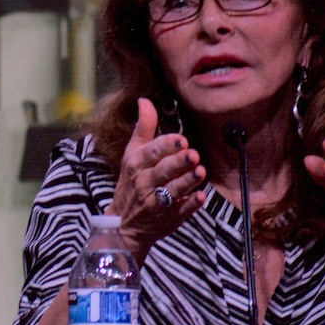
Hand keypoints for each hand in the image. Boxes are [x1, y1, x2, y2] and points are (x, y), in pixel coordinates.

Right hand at [106, 98, 206, 261]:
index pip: (151, 152)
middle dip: (178, 163)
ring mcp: (156, 202)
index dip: (166, 145)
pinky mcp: (169, 219)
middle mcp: (144, 182)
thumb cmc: (131, 182)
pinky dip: (190, 205)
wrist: (124, 224)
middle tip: (192, 155)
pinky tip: (200, 197)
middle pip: (163, 170)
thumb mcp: (132, 154)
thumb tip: (144, 101)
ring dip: (187, 181)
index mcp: (135, 164)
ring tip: (200, 172)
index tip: (181, 140)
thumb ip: (143, 128)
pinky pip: (181, 212)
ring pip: (173, 190)